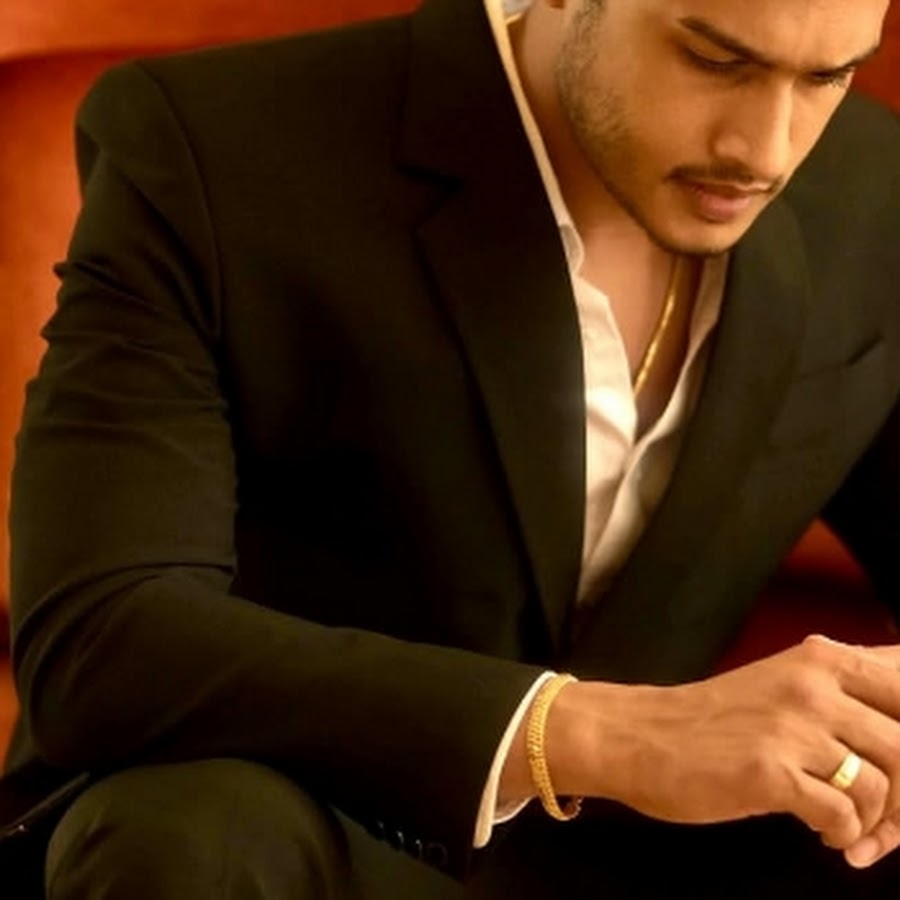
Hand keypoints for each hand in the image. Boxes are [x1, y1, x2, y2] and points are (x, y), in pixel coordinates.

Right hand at [538, 636, 899, 865]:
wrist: (639, 736)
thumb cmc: (712, 719)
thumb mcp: (785, 683)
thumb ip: (848, 690)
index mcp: (821, 659)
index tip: (896, 768)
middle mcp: (811, 685)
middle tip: (886, 820)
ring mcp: (790, 727)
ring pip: (882, 785)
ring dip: (875, 822)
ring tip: (849, 830)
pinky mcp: (769, 772)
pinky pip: (842, 815)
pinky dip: (843, 835)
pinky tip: (824, 834)